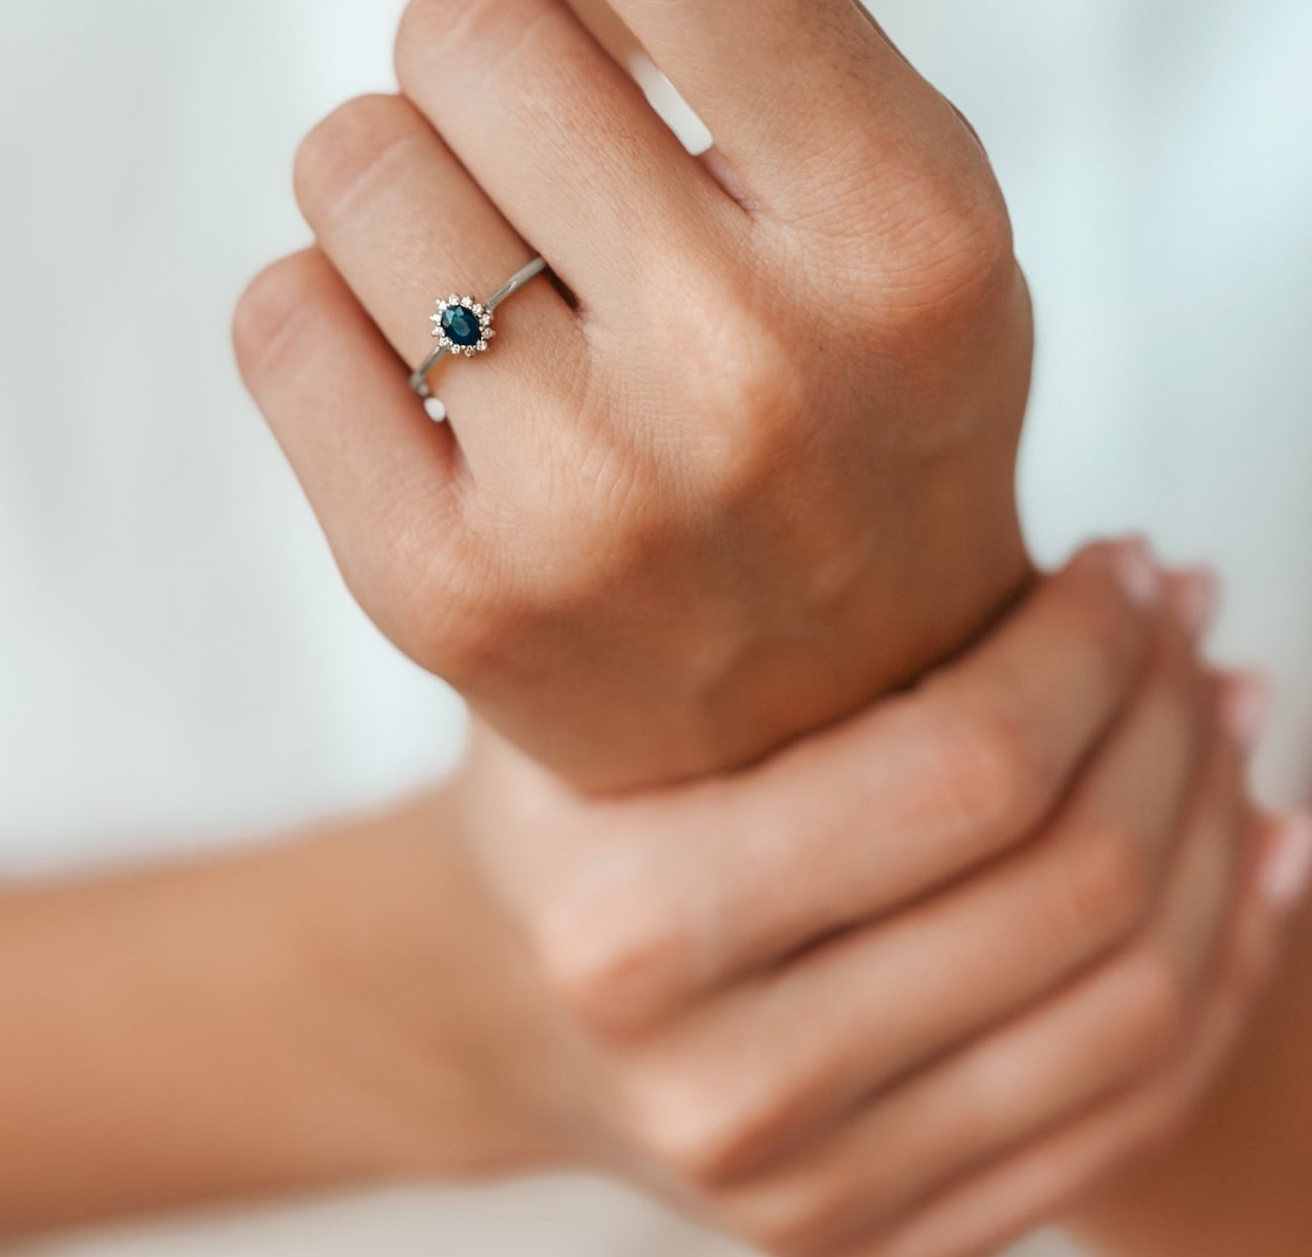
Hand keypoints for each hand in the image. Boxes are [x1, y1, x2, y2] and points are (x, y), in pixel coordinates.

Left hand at [236, 0, 1031, 789]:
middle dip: (482, 51)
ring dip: (398, 184)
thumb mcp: (879, 183)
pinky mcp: (445, 596)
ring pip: (345, 161)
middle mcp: (759, 367)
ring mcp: (595, 498)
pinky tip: (433, 388)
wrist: (829, 708)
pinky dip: (326, 314)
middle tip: (555, 159)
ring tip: (507, 284)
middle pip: (458, 21)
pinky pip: (273, 316)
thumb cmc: (854, 393)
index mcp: (905, 227)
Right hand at [455, 544, 1305, 1256]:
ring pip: (1132, 1006)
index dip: (1087, 649)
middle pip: (1071, 890)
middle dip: (1169, 719)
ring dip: (1220, 831)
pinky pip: (1129, 1110)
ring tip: (1229, 703)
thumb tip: (1058, 540)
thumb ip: (762, 612)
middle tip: (1188, 610)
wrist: (490, 1007)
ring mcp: (817, 1196)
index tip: (1123, 562)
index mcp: (633, 922)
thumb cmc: (562, 800)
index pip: (961, 771)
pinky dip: (1226, 968)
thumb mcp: (592, 682)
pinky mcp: (892, 1246)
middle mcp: (724, 1088)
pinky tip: (1254, 847)